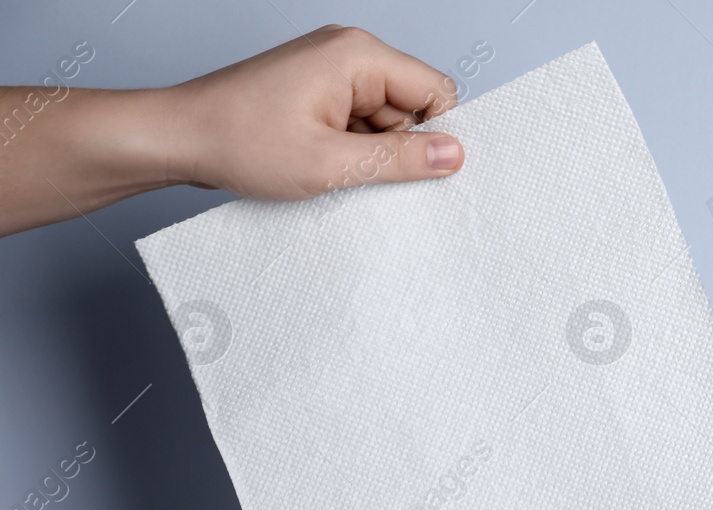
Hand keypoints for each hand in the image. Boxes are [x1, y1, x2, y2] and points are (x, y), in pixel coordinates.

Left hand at [161, 24, 463, 199]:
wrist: (177, 138)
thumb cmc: (238, 140)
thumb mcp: (331, 163)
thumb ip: (401, 160)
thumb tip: (454, 155)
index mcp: (358, 55)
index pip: (436, 91)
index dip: (435, 135)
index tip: (417, 171)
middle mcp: (347, 53)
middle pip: (411, 107)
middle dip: (395, 147)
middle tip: (357, 171)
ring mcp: (330, 71)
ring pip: (385, 120)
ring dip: (368, 152)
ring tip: (329, 167)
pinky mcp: (317, 91)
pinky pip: (358, 123)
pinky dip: (350, 150)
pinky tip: (322, 165)